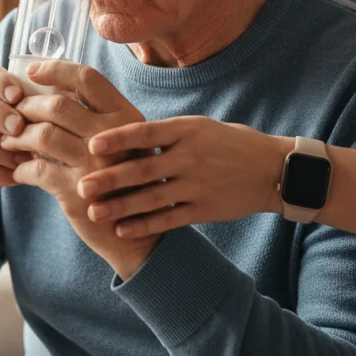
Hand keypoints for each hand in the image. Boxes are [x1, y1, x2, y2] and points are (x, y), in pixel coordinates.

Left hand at [0, 60, 156, 278]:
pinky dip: (21, 169)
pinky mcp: (78, 192)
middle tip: (11, 113)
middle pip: (57, 105)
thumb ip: (94, 119)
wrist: (138, 235)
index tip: (31, 70)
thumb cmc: (123, 181)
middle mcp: (114, 135)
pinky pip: (36, 171)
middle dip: (26, 107)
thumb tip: (48, 92)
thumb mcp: (121, 143)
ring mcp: (96, 164)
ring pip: (42, 135)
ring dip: (18, 137)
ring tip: (8, 141)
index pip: (87, 78)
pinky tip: (19, 172)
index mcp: (126, 116)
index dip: (55, 69)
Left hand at [79, 117, 292, 237]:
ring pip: (152, 198)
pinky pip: (169, 219)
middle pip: (143, 169)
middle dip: (109, 178)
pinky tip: (122, 230)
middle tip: (81, 185)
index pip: (145, 133)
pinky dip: (145, 225)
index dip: (118, 139)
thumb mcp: (198, 126)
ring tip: (93, 212)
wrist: (275, 170)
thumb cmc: (229, 142)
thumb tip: (120, 132)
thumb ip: (164, 132)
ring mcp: (198, 185)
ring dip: (120, 207)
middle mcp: (191, 157)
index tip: (91, 144)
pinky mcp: (206, 210)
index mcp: (186, 129)